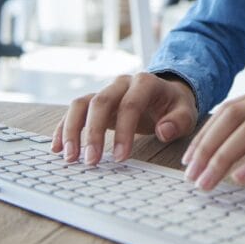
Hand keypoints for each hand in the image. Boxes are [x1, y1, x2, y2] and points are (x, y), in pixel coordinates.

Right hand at [51, 72, 197, 164]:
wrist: (167, 94)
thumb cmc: (175, 106)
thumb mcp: (186, 113)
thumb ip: (178, 122)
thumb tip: (164, 131)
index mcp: (145, 82)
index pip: (130, 105)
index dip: (124, 131)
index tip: (120, 158)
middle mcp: (121, 83)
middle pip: (100, 102)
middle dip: (93, 133)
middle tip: (90, 161)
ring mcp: (105, 91)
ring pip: (81, 104)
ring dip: (72, 130)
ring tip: (70, 157)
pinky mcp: (94, 102)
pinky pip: (74, 111)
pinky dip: (63, 128)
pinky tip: (58, 148)